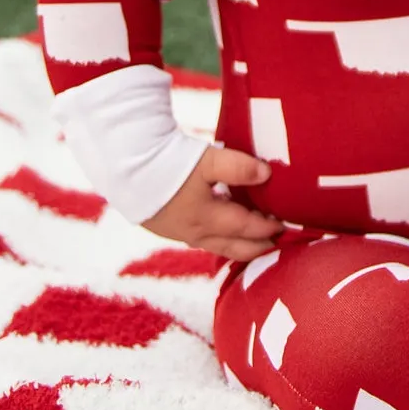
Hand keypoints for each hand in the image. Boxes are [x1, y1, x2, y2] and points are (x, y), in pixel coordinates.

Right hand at [143, 145, 284, 261]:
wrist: (123, 167)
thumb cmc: (167, 165)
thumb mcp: (207, 162)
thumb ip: (238, 167)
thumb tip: (268, 173)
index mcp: (207, 220)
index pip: (246, 228)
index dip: (267, 228)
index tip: (286, 225)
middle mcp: (194, 232)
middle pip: (232, 248)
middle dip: (256, 248)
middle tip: (276, 244)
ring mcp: (178, 232)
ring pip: (215, 245)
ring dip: (237, 244)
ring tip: (253, 239)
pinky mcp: (165, 225)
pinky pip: (200, 238)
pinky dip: (218, 237)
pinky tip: (220, 226)